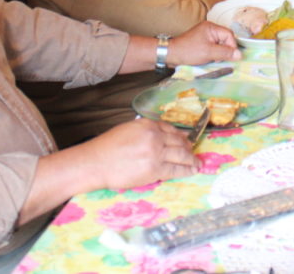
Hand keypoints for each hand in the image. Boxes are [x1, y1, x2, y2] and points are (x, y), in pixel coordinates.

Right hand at [77, 118, 199, 190]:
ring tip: (197, 162)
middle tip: (193, 151)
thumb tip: (162, 135)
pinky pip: (176, 169)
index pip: (170, 129)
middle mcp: (155, 137)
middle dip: (188, 147)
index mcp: (147, 125)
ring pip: (181, 155)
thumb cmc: (107, 147)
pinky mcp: (155, 170)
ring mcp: (156, 153)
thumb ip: (146, 130)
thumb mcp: (128, 129)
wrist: (96, 163)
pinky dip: (187, 170)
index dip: (180, 135)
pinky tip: (193, 170)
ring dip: (192, 159)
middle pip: (179, 141)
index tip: (186, 139)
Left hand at [169, 20, 241, 65]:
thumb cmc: (189, 52)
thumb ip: (225, 53)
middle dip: (225, 50)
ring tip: (212, 59)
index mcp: (211, 27)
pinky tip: (209, 59)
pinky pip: (213, 46)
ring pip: (220, 44)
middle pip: (225, 39)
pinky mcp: (201, 41)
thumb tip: (240, 54)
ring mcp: (205, 35)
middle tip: (219, 59)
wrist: (171, 54)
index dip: (232, 46)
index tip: (230, 57)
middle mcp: (209, 28)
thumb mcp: (209, 53)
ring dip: (219, 53)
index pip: (229, 35)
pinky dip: (214, 53)